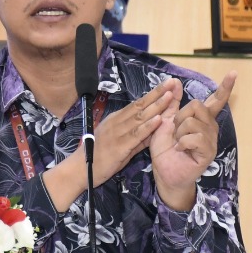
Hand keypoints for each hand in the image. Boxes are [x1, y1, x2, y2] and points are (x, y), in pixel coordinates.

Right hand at [41, 82, 176, 212]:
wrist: (80, 170)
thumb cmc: (99, 158)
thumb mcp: (120, 143)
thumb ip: (138, 137)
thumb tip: (154, 129)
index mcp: (116, 119)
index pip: (137, 104)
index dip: (152, 94)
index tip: (165, 84)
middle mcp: (117, 122)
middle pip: (140, 105)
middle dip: (157, 93)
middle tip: (171, 82)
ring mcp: (118, 132)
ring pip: (140, 116)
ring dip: (156, 105)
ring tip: (169, 95)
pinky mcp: (119, 146)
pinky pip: (136, 134)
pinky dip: (148, 126)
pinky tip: (158, 119)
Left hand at [149, 74, 235, 209]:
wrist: (164, 173)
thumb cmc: (166, 150)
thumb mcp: (165, 122)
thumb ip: (172, 103)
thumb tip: (175, 81)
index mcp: (202, 119)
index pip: (216, 100)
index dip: (225, 87)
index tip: (234, 73)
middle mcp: (210, 127)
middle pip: (197, 105)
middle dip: (179, 117)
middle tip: (176, 133)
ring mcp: (211, 140)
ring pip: (193, 122)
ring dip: (179, 133)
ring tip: (178, 144)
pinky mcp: (208, 152)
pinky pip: (195, 137)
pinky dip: (182, 142)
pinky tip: (180, 150)